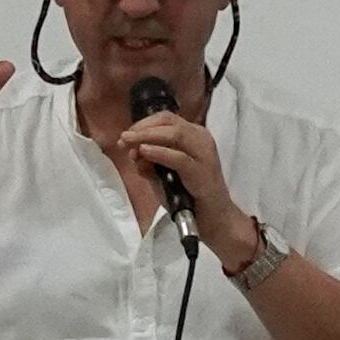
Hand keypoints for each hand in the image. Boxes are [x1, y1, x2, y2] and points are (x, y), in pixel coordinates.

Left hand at [117, 106, 253, 254]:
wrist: (215, 220)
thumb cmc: (190, 197)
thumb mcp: (163, 176)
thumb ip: (149, 163)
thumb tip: (132, 151)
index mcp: (193, 136)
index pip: (166, 119)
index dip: (143, 124)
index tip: (125, 136)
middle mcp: (201, 139)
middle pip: (168, 122)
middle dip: (142, 128)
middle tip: (124, 139)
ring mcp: (204, 154)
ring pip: (174, 134)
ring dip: (147, 136)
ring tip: (129, 142)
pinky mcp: (202, 171)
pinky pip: (179, 158)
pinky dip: (159, 153)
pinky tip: (144, 152)